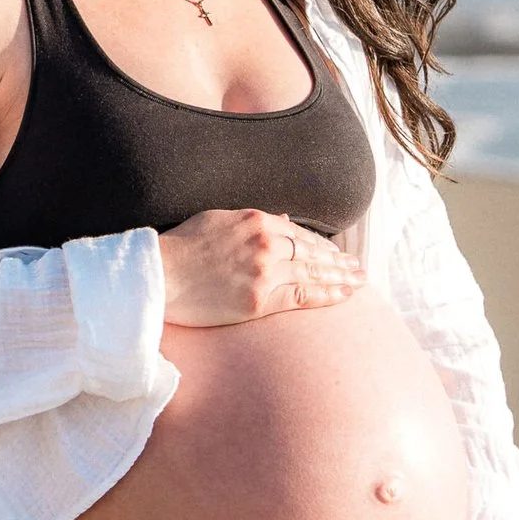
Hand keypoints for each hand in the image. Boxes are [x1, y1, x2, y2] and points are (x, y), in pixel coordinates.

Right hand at [157, 208, 362, 326]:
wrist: (159, 275)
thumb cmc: (181, 248)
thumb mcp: (217, 220)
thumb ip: (251, 220)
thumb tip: (283, 221)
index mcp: (255, 219)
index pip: (299, 234)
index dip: (321, 246)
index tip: (336, 254)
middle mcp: (265, 243)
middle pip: (312, 253)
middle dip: (338, 262)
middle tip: (358, 268)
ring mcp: (264, 272)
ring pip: (313, 274)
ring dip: (341, 278)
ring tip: (359, 282)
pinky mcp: (258, 300)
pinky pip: (302, 296)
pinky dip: (326, 295)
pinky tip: (344, 296)